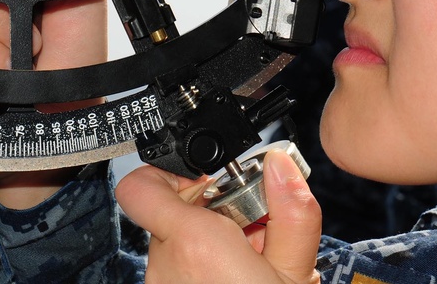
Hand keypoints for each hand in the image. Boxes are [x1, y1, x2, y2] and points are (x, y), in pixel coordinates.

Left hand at [116, 149, 321, 283]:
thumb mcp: (296, 272)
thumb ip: (291, 209)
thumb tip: (280, 165)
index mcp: (195, 244)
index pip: (140, 186)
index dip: (167, 173)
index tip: (209, 181)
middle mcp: (165, 265)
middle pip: (175, 213)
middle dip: (217, 212)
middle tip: (256, 228)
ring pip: (179, 244)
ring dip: (215, 244)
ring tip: (254, 262)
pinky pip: (179, 273)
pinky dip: (207, 270)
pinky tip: (240, 281)